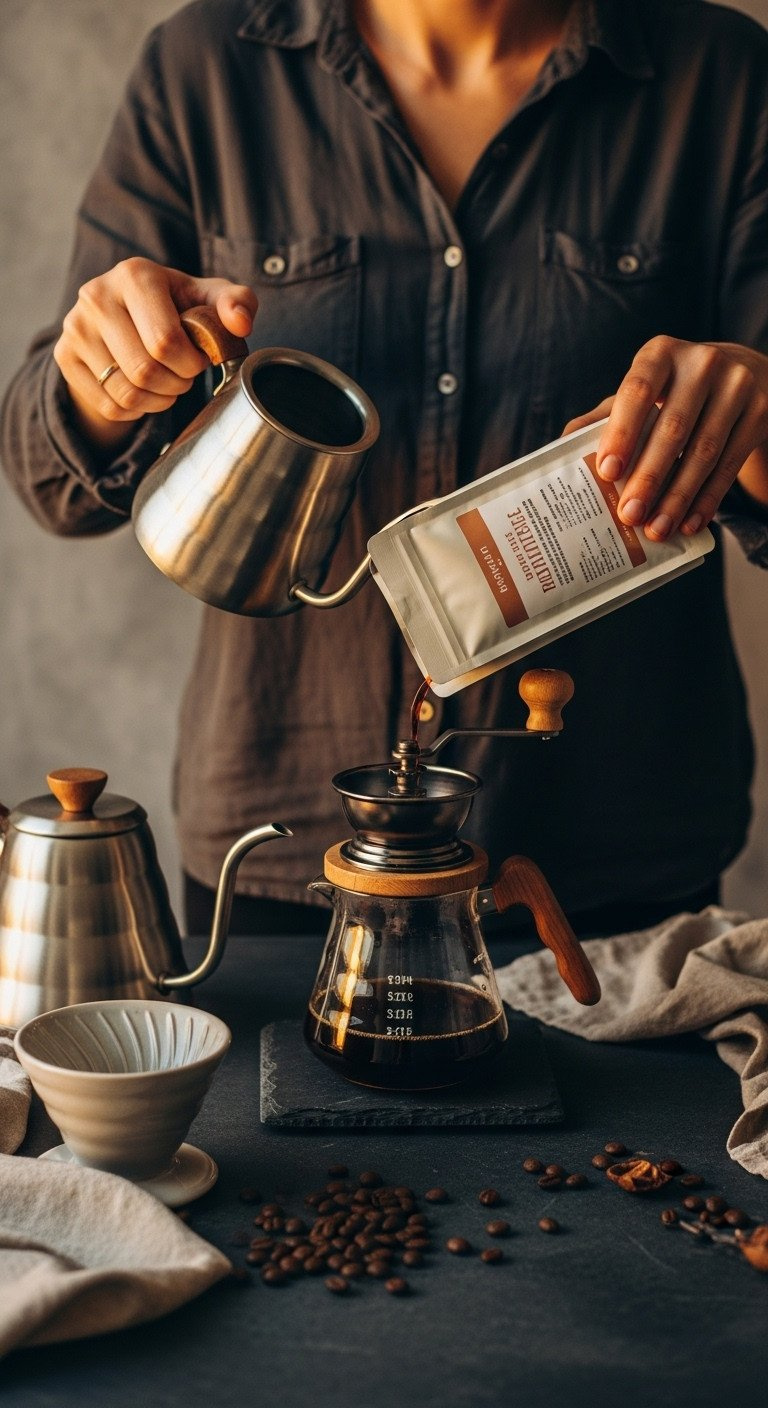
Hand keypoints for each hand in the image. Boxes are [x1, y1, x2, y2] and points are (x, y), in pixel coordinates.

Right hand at [53, 258, 257, 450]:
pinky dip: (136, 410)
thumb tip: (239, 324)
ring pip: (126, 393)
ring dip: (159, 401)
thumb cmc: (177, 307)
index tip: (199, 360)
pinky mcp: (65, 356)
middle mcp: (97, 296)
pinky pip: (109, 405)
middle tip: (185, 377)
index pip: (165, 342)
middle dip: (177, 384)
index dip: (190, 363)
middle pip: (145, 371)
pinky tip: (145, 392)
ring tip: (168, 385)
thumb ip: (237, 303)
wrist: (125, 315)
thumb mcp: (208, 299)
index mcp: (135, 274)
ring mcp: (76, 327)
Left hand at [562, 336, 767, 539]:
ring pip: (704, 452)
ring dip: (677, 497)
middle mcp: (702, 363)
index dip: (622, 431)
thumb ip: (604, 416)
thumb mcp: (643, 392)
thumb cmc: (675, 390)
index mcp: (661, 353)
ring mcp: (737, 386)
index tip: (608, 472)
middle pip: (673, 428)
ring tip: (656, 529)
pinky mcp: (759, 413)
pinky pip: (729, 464)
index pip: (638, 390)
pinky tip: (689, 523)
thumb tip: (560, 447)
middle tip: (629, 515)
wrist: (744, 373)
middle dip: (649, 477)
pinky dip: (707, 499)